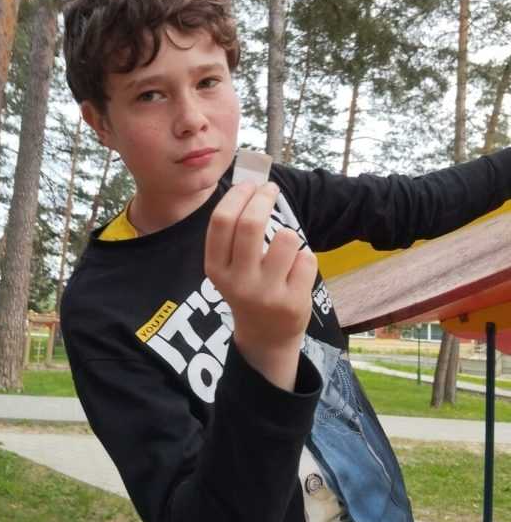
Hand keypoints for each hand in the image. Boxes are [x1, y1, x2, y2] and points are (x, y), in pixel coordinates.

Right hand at [205, 182, 316, 390]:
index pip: (222, 222)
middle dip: (264, 198)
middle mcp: (238, 282)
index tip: (250, 185)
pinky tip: (296, 272)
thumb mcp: (229, 267)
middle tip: (270, 190)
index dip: (238, 196)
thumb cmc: (248, 287)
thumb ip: (235, 233)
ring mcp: (266, 294)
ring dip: (288, 234)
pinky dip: (304, 258)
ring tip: (285, 245)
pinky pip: (306, 258)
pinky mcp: (292, 302)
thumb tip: (250, 184)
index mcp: (216, 269)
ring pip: (286, 238)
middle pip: (251, 224)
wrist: (266, 337)